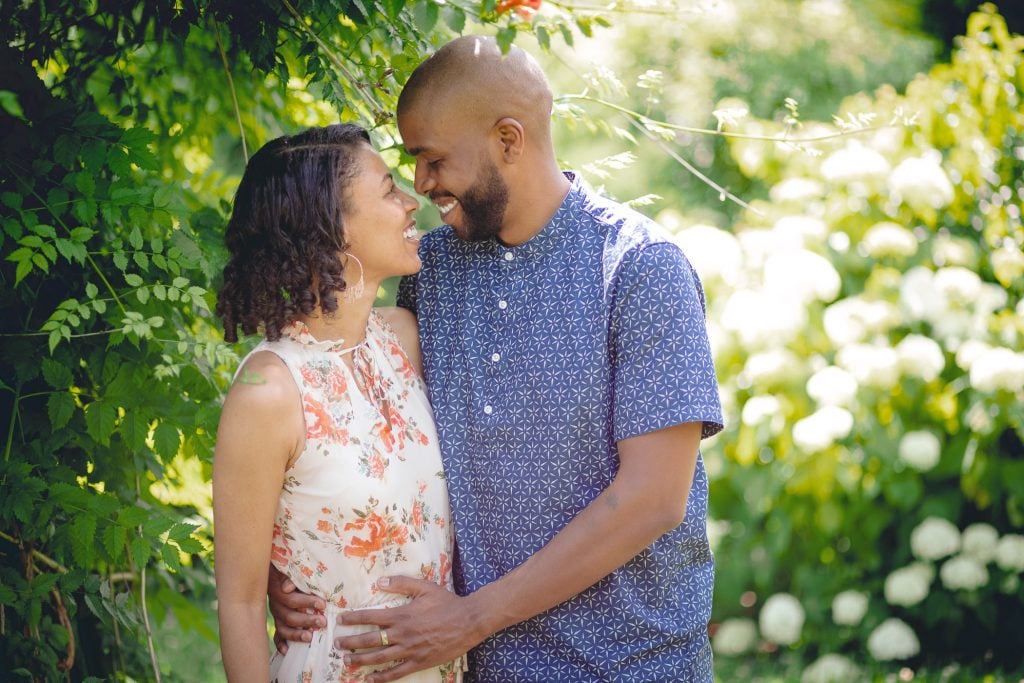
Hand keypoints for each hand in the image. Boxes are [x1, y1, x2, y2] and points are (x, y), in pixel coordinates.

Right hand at [267, 564, 326, 654]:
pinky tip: (286, 651)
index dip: (306, 603)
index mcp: (278, 590)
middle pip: (288, 616)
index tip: (322, 604)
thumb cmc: (290, 569)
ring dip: (296, 634)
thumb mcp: (290, 569)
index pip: (291, 600)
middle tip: (323, 622)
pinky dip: (281, 643)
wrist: (276, 569)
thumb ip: (290, 577)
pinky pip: (277, 635)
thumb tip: (287, 588)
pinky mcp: (278, 622)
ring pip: (283, 628)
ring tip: (309, 637)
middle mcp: (276, 604)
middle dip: (306, 620)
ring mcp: (276, 615)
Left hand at [335, 577, 482, 682]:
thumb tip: (379, 581)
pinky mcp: (419, 662)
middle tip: (337, 644)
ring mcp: (410, 650)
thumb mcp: (425, 587)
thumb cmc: (447, 602)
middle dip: (351, 642)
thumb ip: (401, 583)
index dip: (354, 618)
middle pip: (370, 640)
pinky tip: (370, 679)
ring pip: (379, 657)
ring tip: (346, 661)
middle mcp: (402, 634)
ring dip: (361, 660)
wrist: (468, 621)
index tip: (340, 620)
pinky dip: (381, 677)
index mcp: (402, 614)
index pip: (371, 617)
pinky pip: (396, 672)